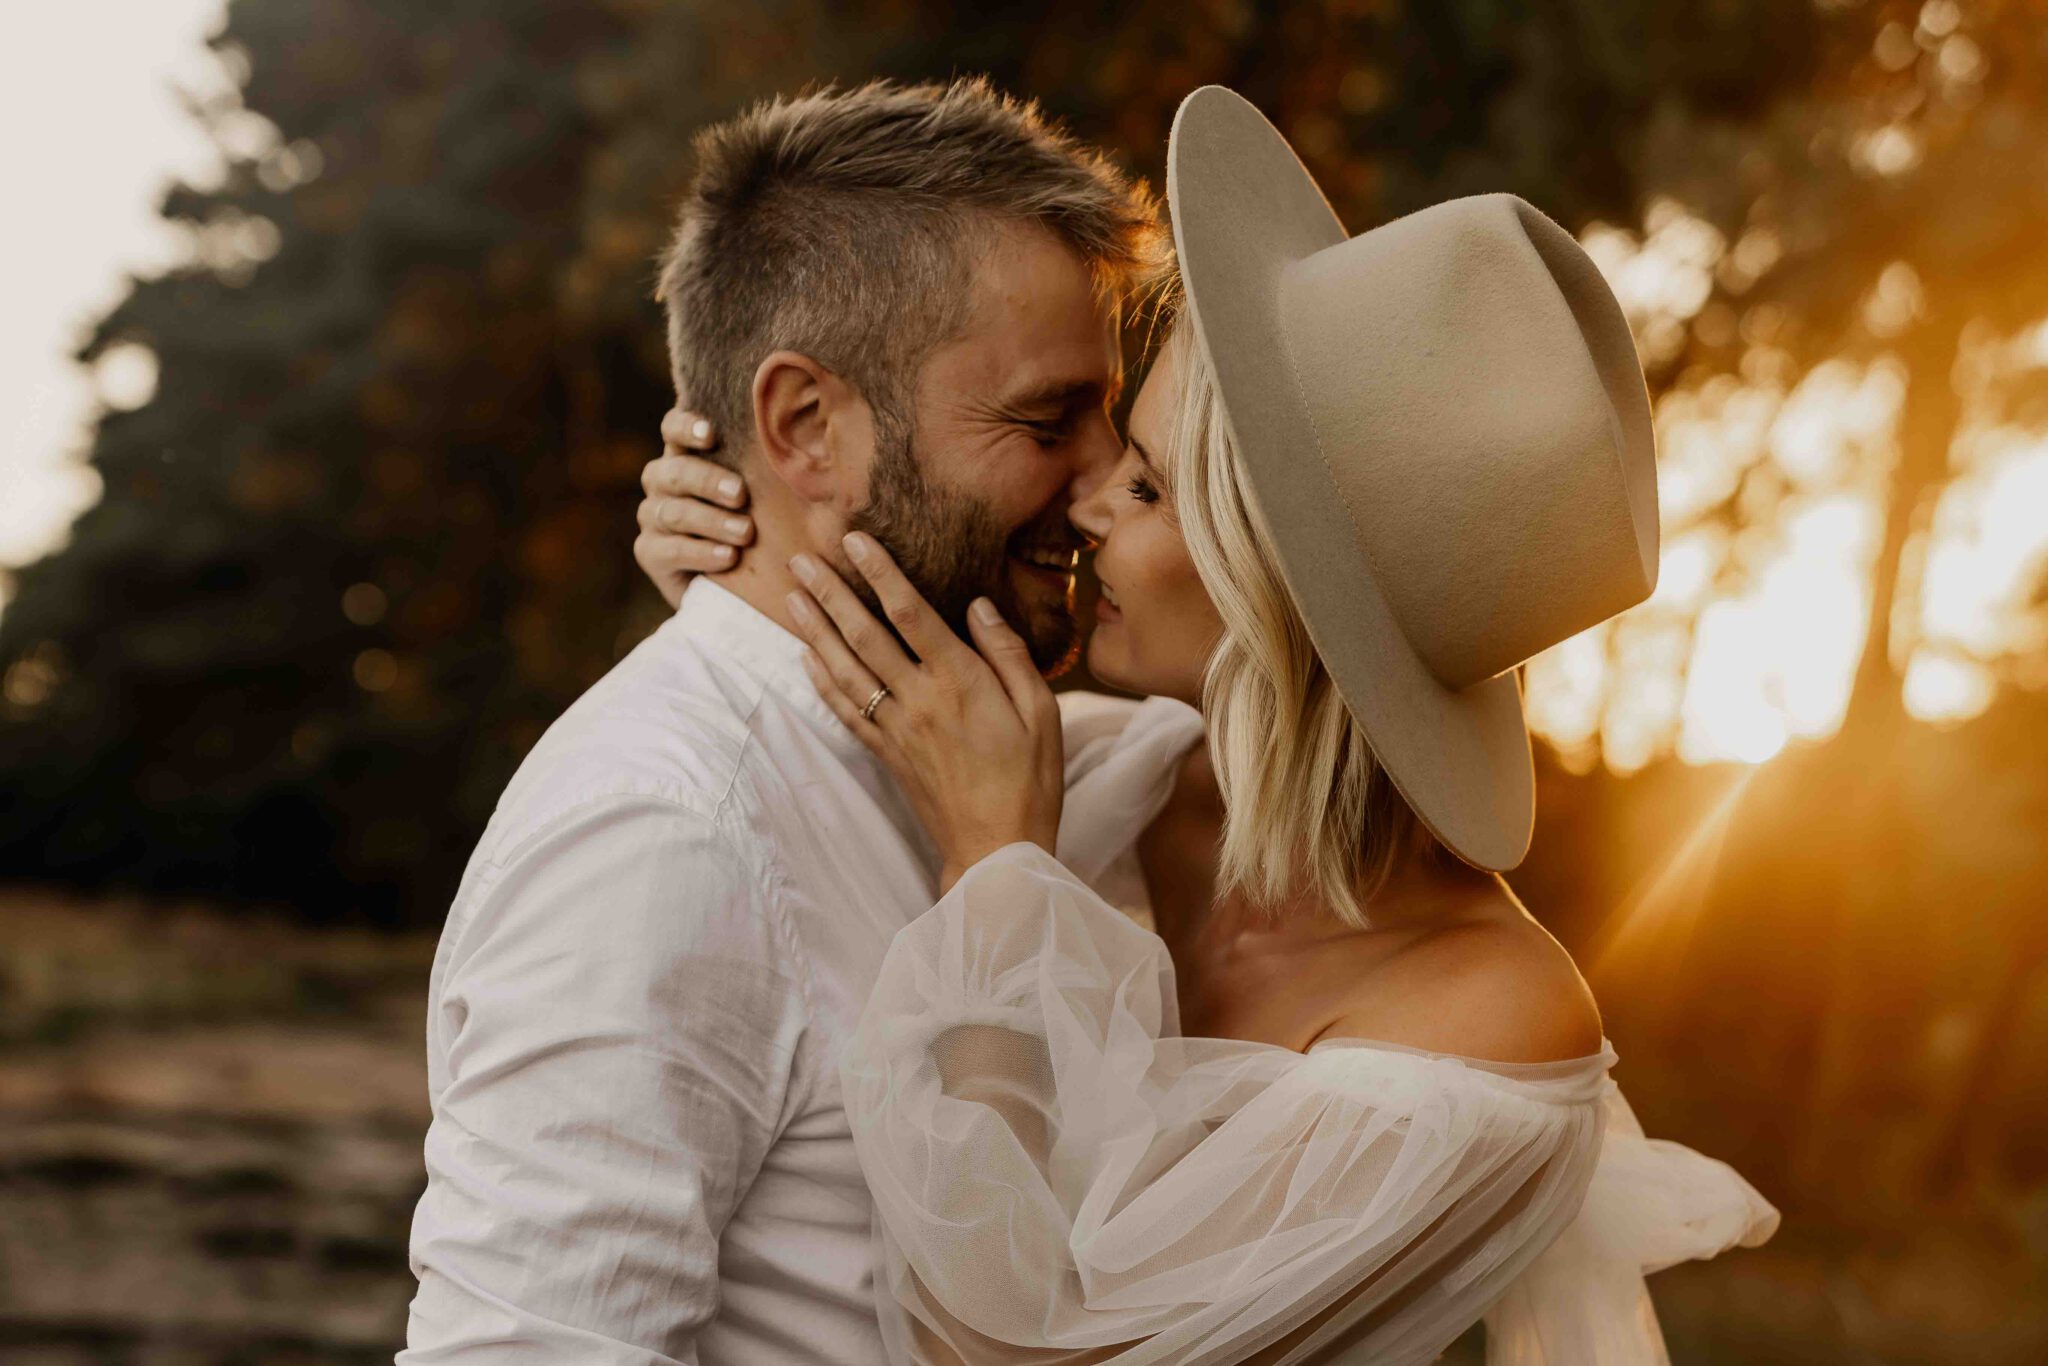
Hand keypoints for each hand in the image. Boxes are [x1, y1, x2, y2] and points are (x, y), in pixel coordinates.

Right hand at [634, 408, 753, 608]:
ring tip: (745, 532)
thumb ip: (766, 468)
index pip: (673, 429)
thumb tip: (810, 445)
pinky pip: (670, 550)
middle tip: (741, 495)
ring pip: (674, 512)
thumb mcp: (762, 494)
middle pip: (674, 471)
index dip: (686, 426)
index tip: (711, 435)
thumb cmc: (755, 523)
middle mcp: (662, 481)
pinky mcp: (649, 552)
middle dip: (708, 481)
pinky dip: (700, 553)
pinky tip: (728, 557)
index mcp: (685, 455)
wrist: (731, 582)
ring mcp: (652, 516)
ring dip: (712, 521)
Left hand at [786, 532, 1062, 890]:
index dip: (880, 572)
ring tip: (792, 596)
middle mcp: (918, 700)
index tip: (855, 540)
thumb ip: (1008, 654)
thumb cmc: (1031, 779)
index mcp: (959, 682)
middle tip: (801, 558)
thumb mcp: (1042, 712)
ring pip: (844, 669)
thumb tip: (978, 605)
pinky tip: (806, 657)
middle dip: (830, 593)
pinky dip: (821, 681)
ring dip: (815, 630)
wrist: (997, 848)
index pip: (910, 613)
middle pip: (863, 635)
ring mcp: (896, 728)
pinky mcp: (886, 753)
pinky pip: (845, 710)